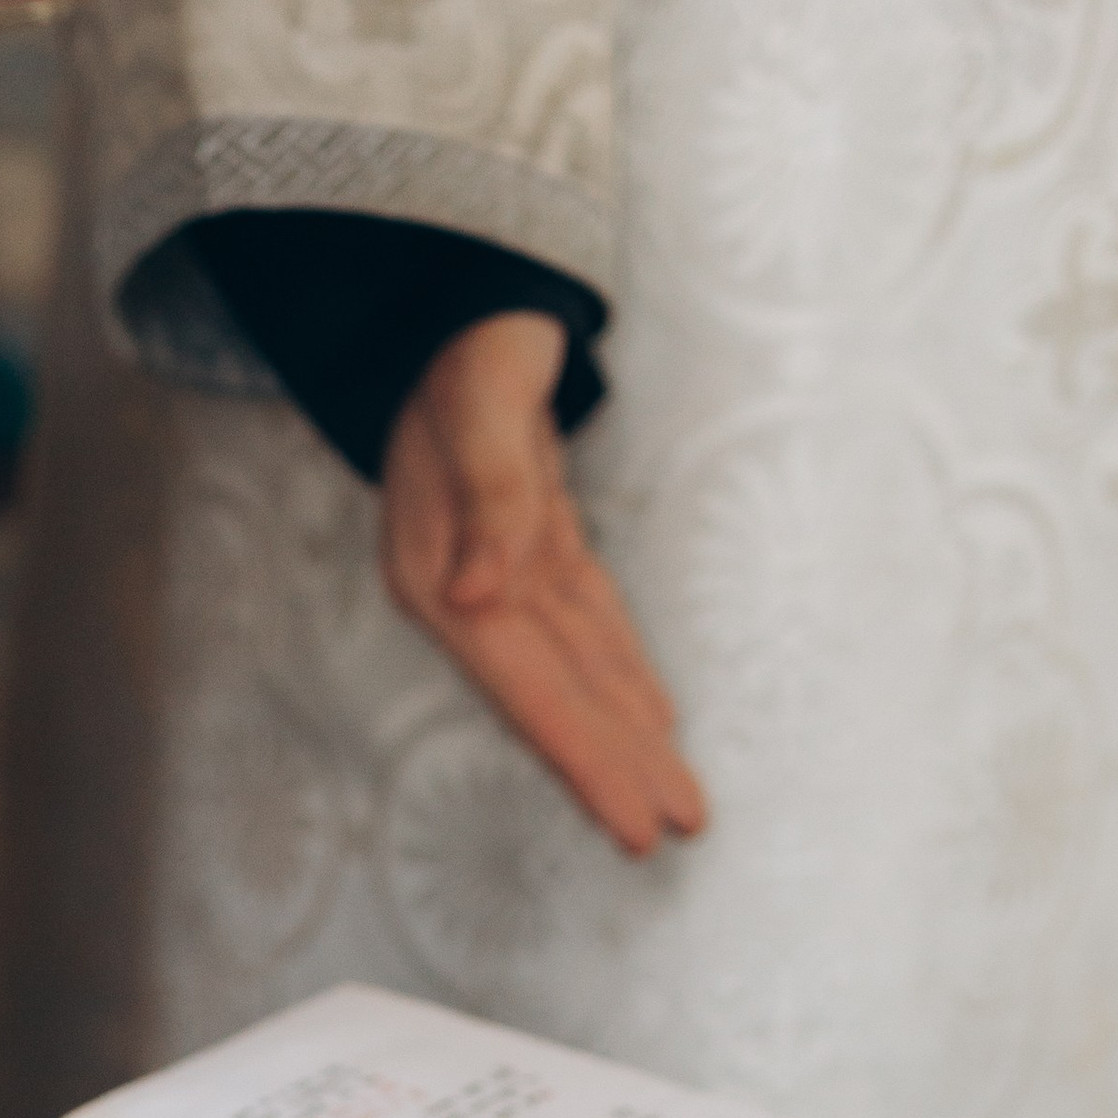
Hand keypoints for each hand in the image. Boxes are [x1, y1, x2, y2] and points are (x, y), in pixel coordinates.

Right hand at [381, 311, 706, 856]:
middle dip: (616, 767)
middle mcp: (466, 590)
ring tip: (674, 802)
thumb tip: (483, 598)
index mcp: (442, 575)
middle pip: (554, 698)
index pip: (526, 690)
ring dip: (625, 735)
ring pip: (576, 673)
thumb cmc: (463, 337)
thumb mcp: (478, 397)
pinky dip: (620, 675)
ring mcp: (497, 570)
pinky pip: (585, 628)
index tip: (634, 821)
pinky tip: (651, 716)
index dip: (585, 759)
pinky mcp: (533, 541)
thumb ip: (487, 496)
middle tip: (675, 829)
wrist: (446, 287)